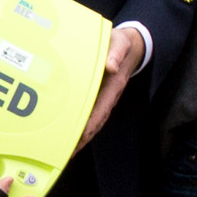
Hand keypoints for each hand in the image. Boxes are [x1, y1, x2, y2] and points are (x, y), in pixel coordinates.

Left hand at [76, 24, 147, 149]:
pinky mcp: (99, 94)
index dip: (89, 126)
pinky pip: (89, 112)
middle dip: (82, 139)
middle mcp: (109, 96)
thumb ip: (116, 53)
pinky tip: (69, 131)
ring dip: (80, 136)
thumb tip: (111, 66)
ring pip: (92, 121)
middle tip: (64, 153)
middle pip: (96, 123)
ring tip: (64, 149)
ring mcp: (104, 97)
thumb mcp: (120, 43)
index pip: (101, 111)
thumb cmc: (122, 43)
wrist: (131, 44)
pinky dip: (80, 124)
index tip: (78, 139)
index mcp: (114, 86)